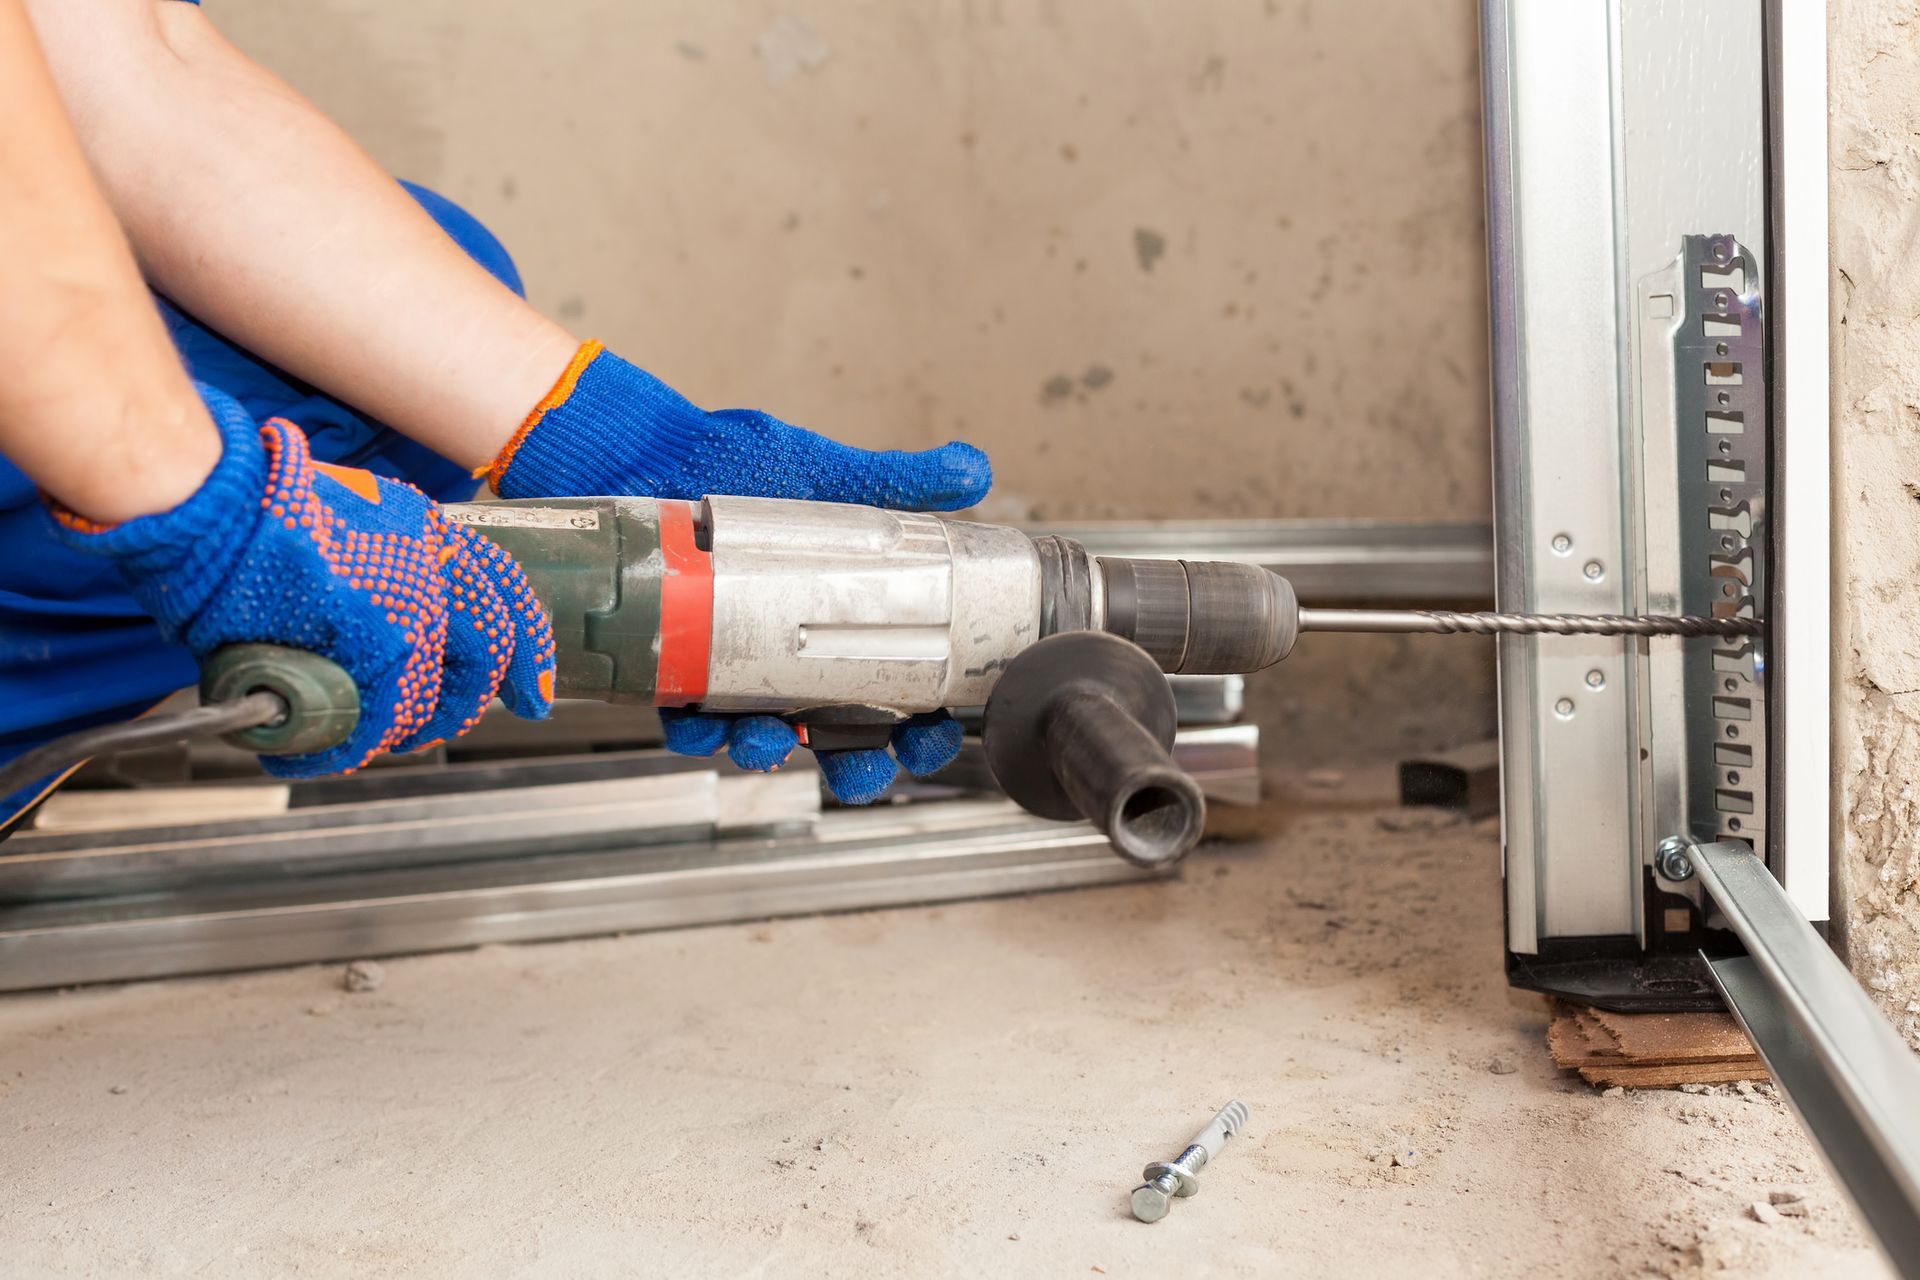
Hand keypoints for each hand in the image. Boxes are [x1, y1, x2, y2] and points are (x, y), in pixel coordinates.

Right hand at [51, 385, 554, 776]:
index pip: (502, 596)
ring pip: (432, 697)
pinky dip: (354, 744)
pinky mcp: (380, 642)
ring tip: (359, 734)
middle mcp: (435, 565)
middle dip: (467, 704)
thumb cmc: (246, 512)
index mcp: (426, 530)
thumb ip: (369, 575)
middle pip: (487, 655)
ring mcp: (414, 605)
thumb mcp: (335, 526)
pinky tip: (326, 749)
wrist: (212, 505)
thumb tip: (370, 630)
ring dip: (398, 730)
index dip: (524, 652)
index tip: (531, 693)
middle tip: (438, 729)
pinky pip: (385, 716)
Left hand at [482, 341, 991, 802]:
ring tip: (772, 742)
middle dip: (858, 766)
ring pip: (765, 733)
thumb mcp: (824, 472)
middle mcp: (790, 648)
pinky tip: (704, 729)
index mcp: (839, 613)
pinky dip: (696, 733)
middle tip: (866, 772)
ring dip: (772, 750)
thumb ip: (897, 480)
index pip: (900, 684)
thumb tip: (973, 470)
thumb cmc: (728, 456)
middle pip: (840, 732)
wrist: (637, 447)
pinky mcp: (675, 664)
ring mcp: (732, 662)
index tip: (936, 732)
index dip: (924, 721)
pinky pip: (687, 718)